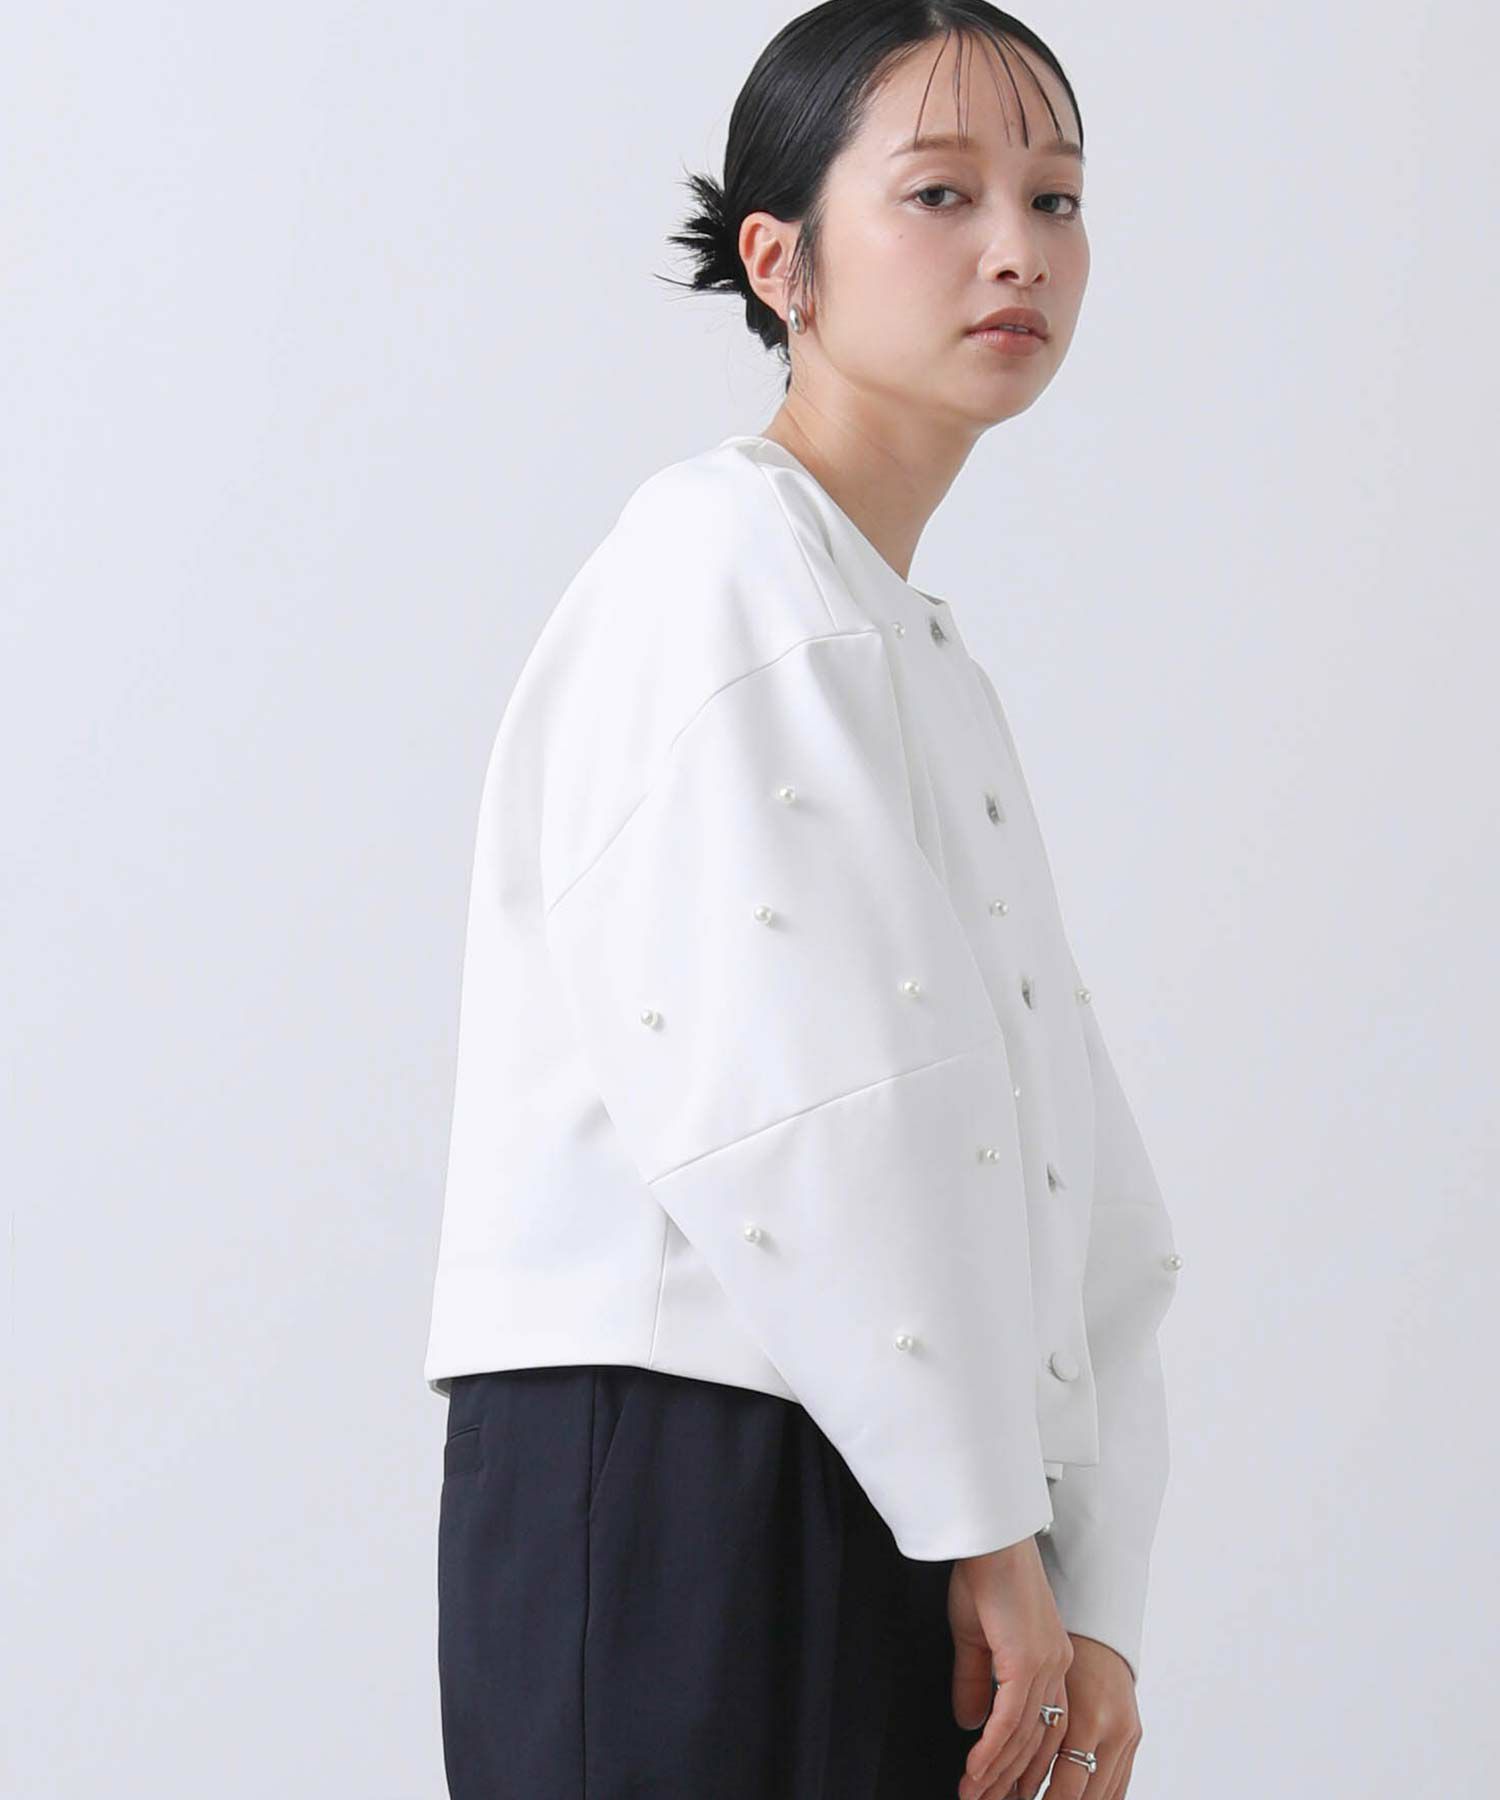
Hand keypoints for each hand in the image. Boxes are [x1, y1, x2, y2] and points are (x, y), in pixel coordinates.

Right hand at [948, 1537, 1072, 1799]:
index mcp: (1051, 1659)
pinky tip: (976, 1770)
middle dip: (1009, 1778)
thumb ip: (977, 1680)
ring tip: (973, 1794)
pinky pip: (1010, 1720)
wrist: (988, 1536)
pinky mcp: (1026, 1660)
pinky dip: (993, 1749)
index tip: (999, 1787)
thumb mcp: (975, 1635)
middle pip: (1036, 1740)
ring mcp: (1045, 1665)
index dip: (1021, 1761)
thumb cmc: (982, 1572)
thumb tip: (971, 1723)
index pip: (1041, 1725)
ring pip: (1024, 1737)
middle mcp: (1056, 1667)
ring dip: (997, 1771)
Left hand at [1007, 1634, 1142, 1799]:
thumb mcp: (1035, 1676)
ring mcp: (1128, 1736)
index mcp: (1087, 1716)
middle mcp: (1113, 1730)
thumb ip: (1011, 1715)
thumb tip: (980, 1751)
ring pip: (1105, 1796)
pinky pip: (1118, 1785)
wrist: (1096, 1626)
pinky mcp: (1134, 1738)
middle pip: (1085, 1795)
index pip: (1067, 1786)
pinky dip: (1096, 1798)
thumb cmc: (1059, 1647)